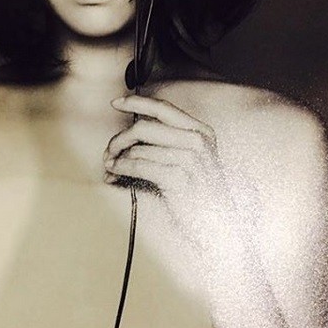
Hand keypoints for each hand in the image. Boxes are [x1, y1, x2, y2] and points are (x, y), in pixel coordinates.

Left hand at [104, 94, 233, 249]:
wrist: (218, 224)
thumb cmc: (200, 192)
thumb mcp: (191, 159)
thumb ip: (168, 140)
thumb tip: (131, 132)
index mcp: (200, 131)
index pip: (163, 108)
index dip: (136, 103)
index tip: (116, 103)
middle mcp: (197, 141)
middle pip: (144, 128)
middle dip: (120, 138)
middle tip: (109, 150)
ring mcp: (190, 160)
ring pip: (138, 149)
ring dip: (118, 157)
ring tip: (111, 165)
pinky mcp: (179, 179)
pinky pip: (139, 166)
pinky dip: (122, 168)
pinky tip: (116, 172)